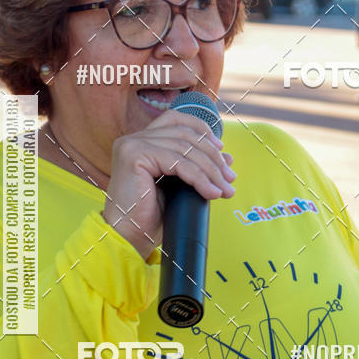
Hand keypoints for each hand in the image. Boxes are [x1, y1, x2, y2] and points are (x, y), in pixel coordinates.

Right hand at [102, 111, 235, 259]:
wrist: (129, 238)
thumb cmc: (149, 218)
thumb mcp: (179, 187)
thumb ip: (197, 168)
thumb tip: (228, 157)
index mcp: (141, 141)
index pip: (176, 120)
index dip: (201, 130)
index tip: (221, 150)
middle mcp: (134, 139)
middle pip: (185, 135)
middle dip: (213, 157)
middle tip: (230, 179)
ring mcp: (133, 145)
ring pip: (185, 148)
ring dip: (210, 170)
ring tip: (224, 189)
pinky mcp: (135, 156)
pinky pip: (178, 162)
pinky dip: (199, 177)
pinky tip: (211, 192)